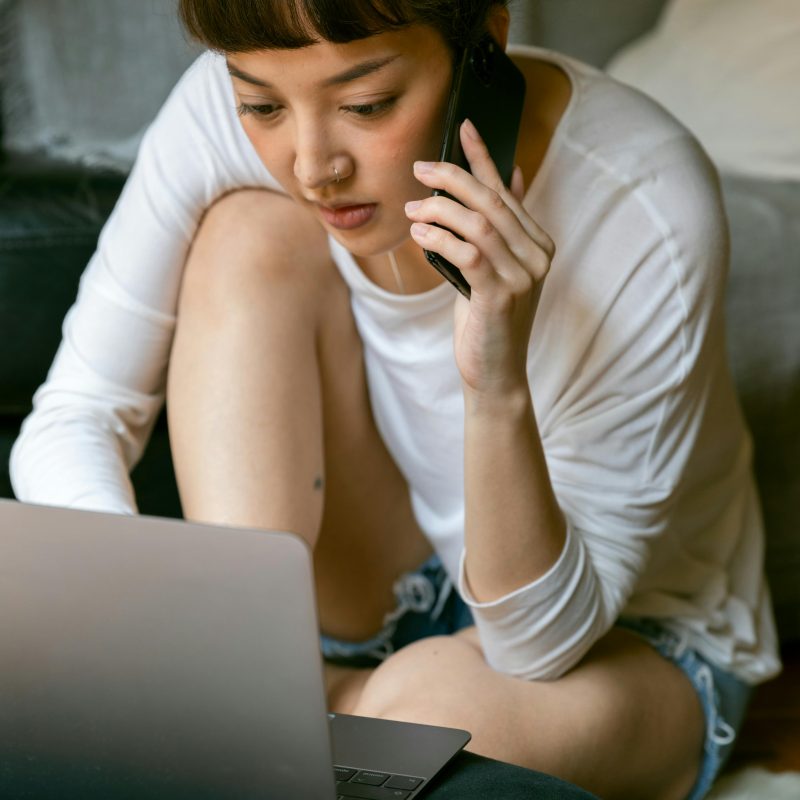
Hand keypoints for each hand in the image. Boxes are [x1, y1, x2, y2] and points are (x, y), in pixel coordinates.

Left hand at [406, 118, 554, 398]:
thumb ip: (497, 229)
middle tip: (419, 169)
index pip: (507, 190)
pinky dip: (439, 239)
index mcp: (537, 244)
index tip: (464, 126)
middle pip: (492, 201)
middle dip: (452, 178)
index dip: (483, 157)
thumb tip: (507, 180)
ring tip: (413, 211)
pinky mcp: (502, 296)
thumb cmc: (488, 320)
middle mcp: (537, 256)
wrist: (495, 372)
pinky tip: (419, 236)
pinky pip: (468, 253)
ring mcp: (524, 276)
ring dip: (439, 211)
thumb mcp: (493, 269)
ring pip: (479, 223)